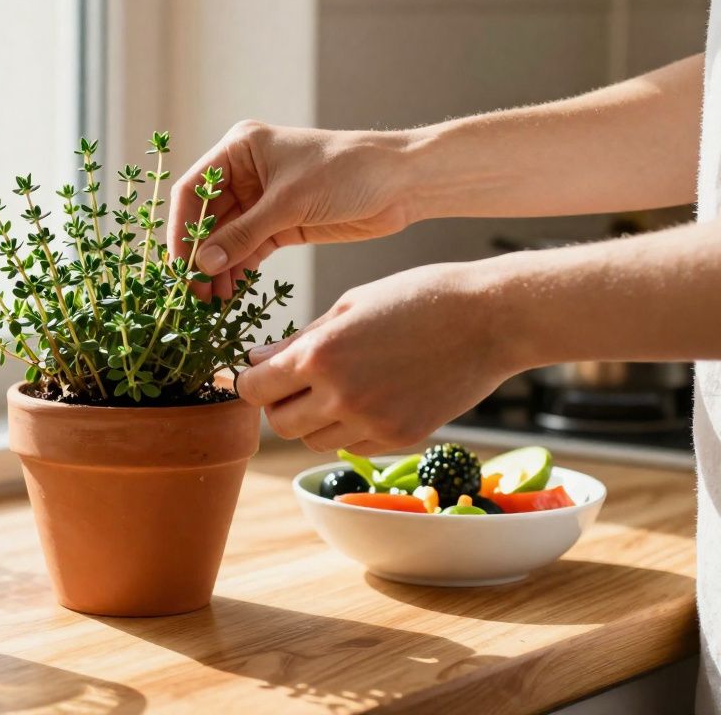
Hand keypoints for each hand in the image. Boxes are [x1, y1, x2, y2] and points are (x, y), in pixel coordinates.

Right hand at [168, 120, 419, 298]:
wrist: (402, 183)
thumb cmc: (346, 172)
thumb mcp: (288, 203)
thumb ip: (243, 234)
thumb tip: (203, 264)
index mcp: (239, 149)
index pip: (193, 190)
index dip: (181, 229)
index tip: (179, 265)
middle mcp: (244, 173)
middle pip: (206, 219)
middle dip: (200, 256)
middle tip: (194, 293)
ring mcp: (262, 200)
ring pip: (226, 239)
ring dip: (218, 269)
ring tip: (213, 302)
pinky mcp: (281, 224)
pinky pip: (248, 250)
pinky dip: (239, 271)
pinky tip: (232, 293)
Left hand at [234, 262, 519, 454]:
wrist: (490, 318)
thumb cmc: (417, 298)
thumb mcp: (348, 306)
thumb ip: (299, 340)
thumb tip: (255, 362)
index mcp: (320, 355)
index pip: (254, 389)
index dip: (252, 382)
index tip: (261, 373)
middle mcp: (340, 395)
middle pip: (279, 423)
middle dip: (279, 403)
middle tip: (296, 382)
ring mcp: (371, 422)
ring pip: (312, 440)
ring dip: (313, 419)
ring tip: (338, 387)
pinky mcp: (400, 438)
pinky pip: (352, 444)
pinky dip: (348, 428)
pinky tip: (370, 397)